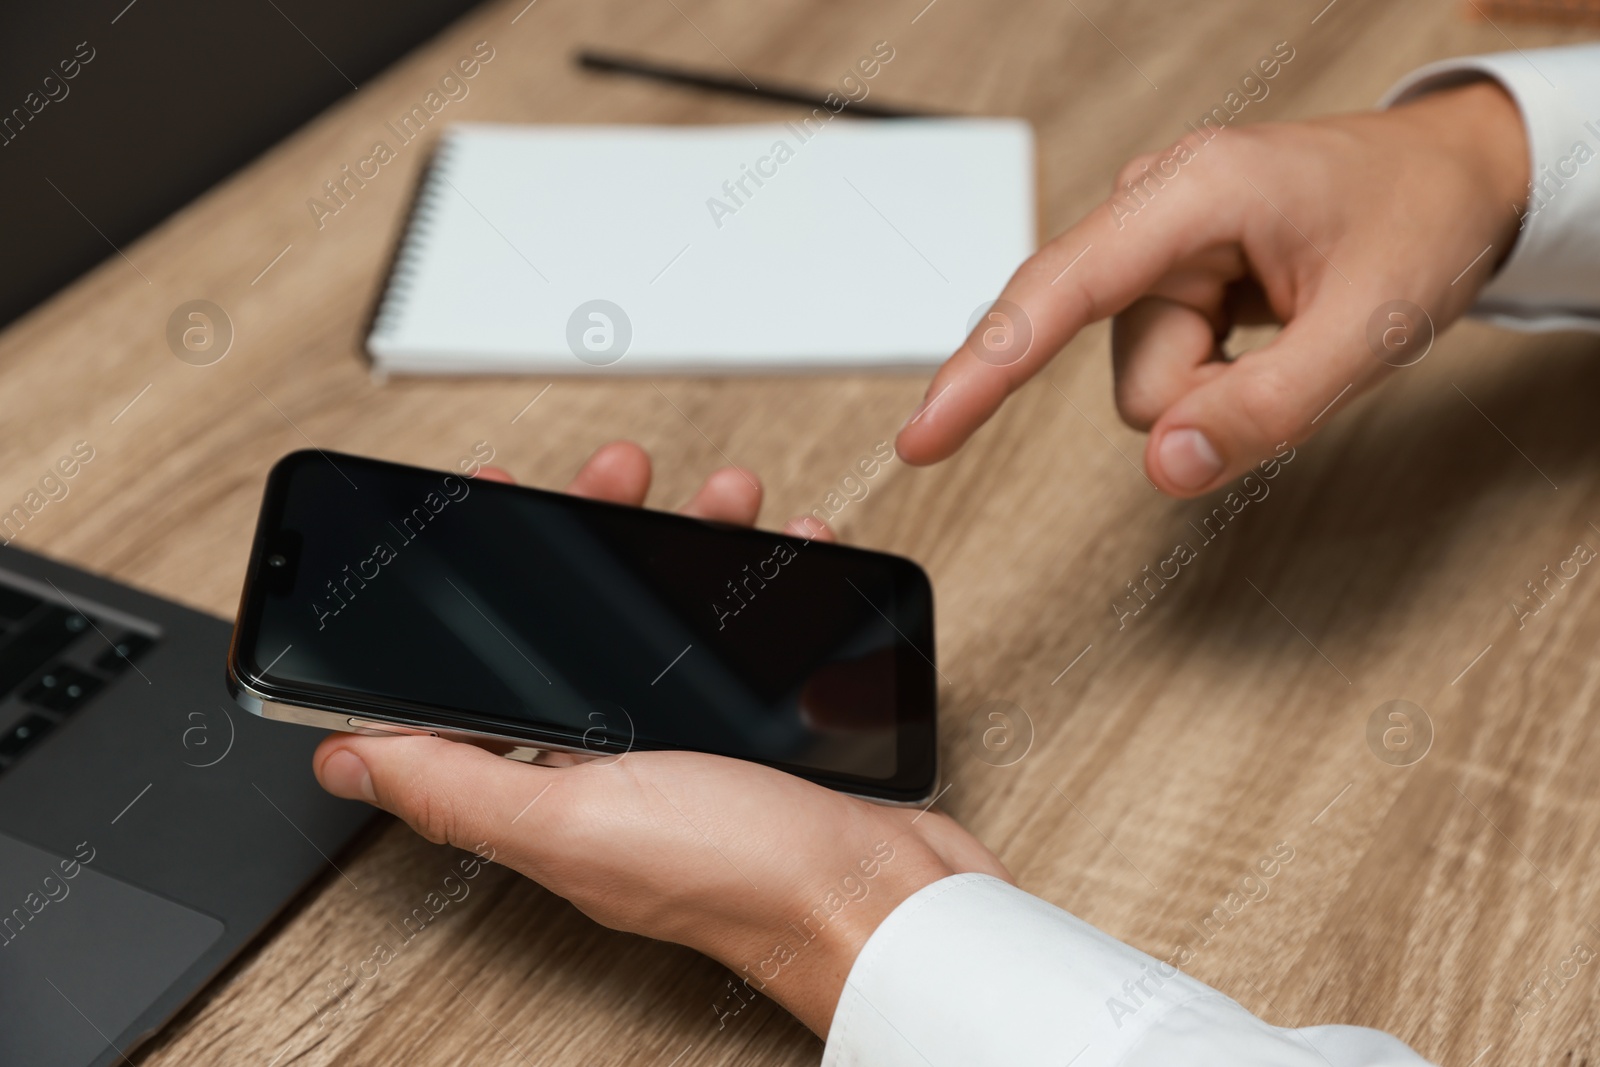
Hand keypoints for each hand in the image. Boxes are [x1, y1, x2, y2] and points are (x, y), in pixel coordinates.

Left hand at [313, 441, 1010, 1034]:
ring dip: (689, 537)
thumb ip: (457, 787)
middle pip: (580, 620)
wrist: (882, 900)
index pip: (482, 669)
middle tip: (620, 472)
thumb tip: (342, 756)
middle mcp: (612, 759)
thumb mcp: (578, 821)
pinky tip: (788, 546)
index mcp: (550, 782)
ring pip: (668, 613)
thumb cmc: (739, 877)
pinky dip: (767, 579)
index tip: (480, 504)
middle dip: (595, 529)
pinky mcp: (758, 729)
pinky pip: (749, 635)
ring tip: (724, 495)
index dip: (471, 582)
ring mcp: (687, 739)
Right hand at [896, 80, 1529, 495]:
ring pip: (1145, 384)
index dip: (983, 373)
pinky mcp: (1158, 276)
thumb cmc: (1417, 222)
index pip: (1057, 294)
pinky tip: (1264, 327)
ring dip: (1219, 388)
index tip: (922, 437)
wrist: (1452, 176)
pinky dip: (1217, 376)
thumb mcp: (1373, 329)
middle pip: (1124, 369)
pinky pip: (1163, 370)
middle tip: (1299, 349)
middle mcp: (1150, 209)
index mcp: (1191, 193)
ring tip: (1291, 329)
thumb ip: (1269, 408)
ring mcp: (1149, 244)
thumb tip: (1166, 469)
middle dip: (1206, 395)